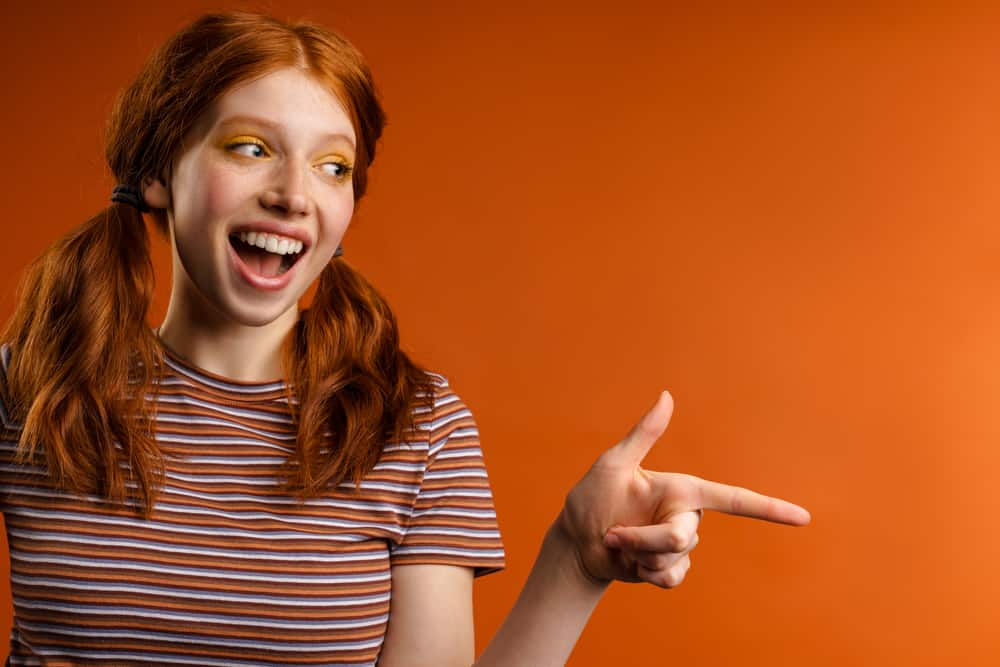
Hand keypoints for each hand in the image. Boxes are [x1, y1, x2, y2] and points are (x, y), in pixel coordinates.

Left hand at [555, 391, 810, 588]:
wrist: (578, 541)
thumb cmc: (593, 497)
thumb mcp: (614, 463)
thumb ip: (644, 434)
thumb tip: (667, 396)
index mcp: (683, 490)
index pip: (733, 498)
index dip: (769, 509)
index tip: (804, 517)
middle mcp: (687, 517)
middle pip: (683, 537)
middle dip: (643, 539)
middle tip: (614, 533)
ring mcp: (679, 546)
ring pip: (673, 559)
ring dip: (638, 555)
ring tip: (618, 542)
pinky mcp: (669, 569)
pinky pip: (670, 578)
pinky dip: (644, 574)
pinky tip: (630, 563)